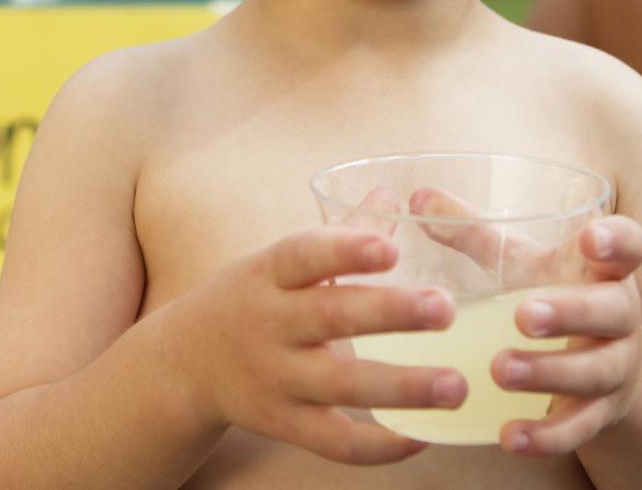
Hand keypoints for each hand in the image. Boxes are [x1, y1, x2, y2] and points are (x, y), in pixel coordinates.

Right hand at [169, 228, 466, 465]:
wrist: (186, 363)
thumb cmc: (250, 301)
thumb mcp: (277, 265)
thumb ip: (338, 237)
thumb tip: (390, 195)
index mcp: (268, 275)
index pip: (302, 256)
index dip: (345, 251)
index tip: (390, 248)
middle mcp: (270, 325)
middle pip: (331, 317)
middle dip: (391, 313)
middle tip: (446, 308)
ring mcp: (276, 378)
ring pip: (341, 385)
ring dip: (403, 387)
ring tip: (456, 385)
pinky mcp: (284, 424)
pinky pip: (335, 442)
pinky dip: (379, 446)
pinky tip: (423, 436)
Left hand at [491, 215, 641, 456]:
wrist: (606, 371)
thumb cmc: (553, 296)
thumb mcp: (523, 262)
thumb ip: (475, 231)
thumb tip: (417, 196)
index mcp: (603, 269)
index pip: (631, 245)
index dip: (617, 240)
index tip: (591, 238)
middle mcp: (620, 316)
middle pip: (610, 311)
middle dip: (570, 313)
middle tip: (525, 315)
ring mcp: (616, 368)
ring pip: (593, 372)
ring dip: (547, 373)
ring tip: (498, 371)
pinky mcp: (601, 414)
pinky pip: (578, 428)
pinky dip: (546, 435)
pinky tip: (510, 437)